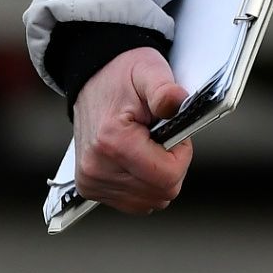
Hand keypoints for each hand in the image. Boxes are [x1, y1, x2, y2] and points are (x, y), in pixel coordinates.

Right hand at [71, 47, 192, 214]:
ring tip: (149, 144)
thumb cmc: (125, 74)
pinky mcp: (89, 188)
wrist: (95, 78)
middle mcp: (95, 168)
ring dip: (158, 175)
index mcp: (111, 142)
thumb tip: (177, 101)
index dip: (183, 154)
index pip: (167, 177)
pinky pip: (133, 201)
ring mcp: (90, 182)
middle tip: (163, 135)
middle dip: (172, 165)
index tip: (175, 131)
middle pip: (160, 193)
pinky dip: (144, 183)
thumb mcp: (150, 71)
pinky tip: (139, 157)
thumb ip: (165, 90)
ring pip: (148, 201)